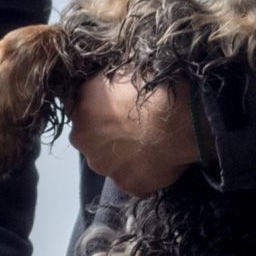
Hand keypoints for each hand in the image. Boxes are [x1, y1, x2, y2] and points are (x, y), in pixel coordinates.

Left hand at [66, 69, 207, 196]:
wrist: (179, 118)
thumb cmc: (153, 88)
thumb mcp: (121, 71)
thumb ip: (101, 84)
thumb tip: (103, 86)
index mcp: (80, 105)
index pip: (75, 108)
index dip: (94, 109)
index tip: (111, 109)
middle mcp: (82, 137)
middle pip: (87, 138)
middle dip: (103, 135)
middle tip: (132, 128)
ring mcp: (101, 164)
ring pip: (106, 161)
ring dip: (121, 156)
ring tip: (148, 145)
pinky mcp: (124, 183)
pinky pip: (130, 179)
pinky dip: (140, 173)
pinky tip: (157, 161)